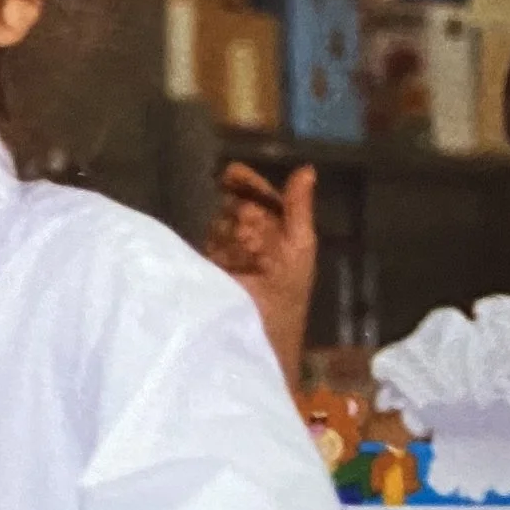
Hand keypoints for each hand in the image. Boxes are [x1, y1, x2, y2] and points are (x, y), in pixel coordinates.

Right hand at [204, 163, 316, 386]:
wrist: (258, 340)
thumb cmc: (285, 295)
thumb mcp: (298, 246)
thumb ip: (298, 208)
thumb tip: (306, 168)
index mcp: (279, 234)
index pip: (262, 200)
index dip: (249, 185)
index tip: (229, 172)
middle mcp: (253, 242)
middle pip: (237, 208)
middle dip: (234, 204)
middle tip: (234, 211)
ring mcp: (228, 256)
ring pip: (218, 223)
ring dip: (222, 223)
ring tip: (232, 238)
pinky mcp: (207, 270)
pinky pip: (203, 243)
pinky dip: (208, 241)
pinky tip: (214, 247)